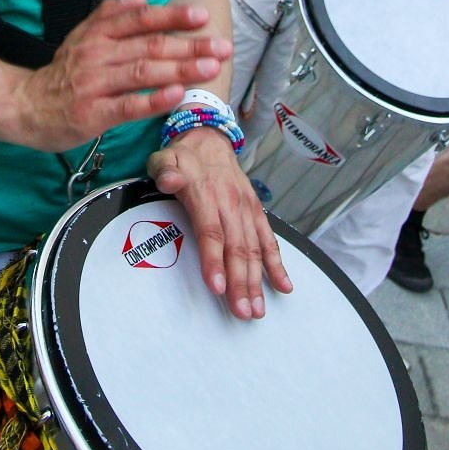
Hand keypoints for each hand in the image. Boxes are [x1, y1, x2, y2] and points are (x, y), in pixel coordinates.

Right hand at [15, 0, 232, 152]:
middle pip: (150, 45)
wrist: (24, 105)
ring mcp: (95, 84)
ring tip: (210, 68)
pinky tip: (177, 94)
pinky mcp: (93, 113)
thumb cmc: (62, 73)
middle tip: (222, 47)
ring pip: (144, 72)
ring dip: (181, 68)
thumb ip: (110, 15)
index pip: (140, 19)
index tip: (201, 15)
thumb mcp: (80, 35)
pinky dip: (154, 99)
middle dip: (190, 45)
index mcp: (98, 33)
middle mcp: (98, 54)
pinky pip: (128, 105)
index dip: (172, 16)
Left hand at [147, 127, 291, 319]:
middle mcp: (230, 203)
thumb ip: (164, 171)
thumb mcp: (165, 158)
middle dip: (240, 282)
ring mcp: (246, 208)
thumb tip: (168, 180)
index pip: (211, 231)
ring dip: (257, 280)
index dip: (214, 260)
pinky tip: (284, 286)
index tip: (217, 287)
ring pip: (254, 248)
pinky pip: (269, 239)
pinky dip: (277, 263)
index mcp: (206, 194)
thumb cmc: (183, 156)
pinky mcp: (256, 211)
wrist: (209, 138)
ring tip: (257, 309)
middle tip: (243, 312)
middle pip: (237, 247)